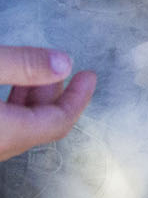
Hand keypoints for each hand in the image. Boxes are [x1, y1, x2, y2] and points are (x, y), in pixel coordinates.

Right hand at [0, 46, 96, 161]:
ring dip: (32, 99)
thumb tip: (64, 64)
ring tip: (37, 70)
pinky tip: (11, 83)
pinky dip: (13, 106)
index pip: (57, 122)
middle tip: (62, 68)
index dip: (78, 98)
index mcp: (4, 133)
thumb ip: (24, 65)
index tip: (88, 76)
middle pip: (38, 125)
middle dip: (55, 95)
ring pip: (17, 126)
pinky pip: (2, 126)